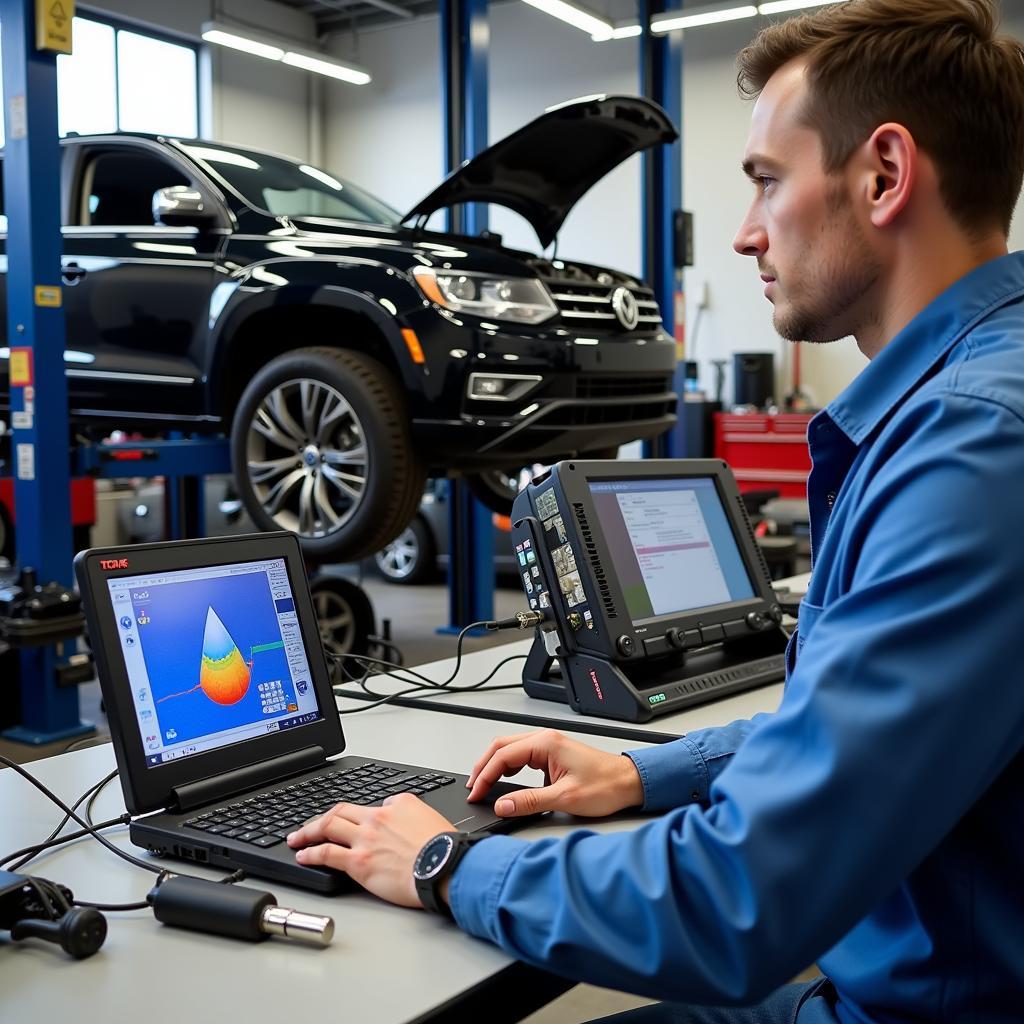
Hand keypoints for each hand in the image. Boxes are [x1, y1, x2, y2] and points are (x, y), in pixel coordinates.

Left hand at [286, 794, 455, 907]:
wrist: (445, 865)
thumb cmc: (444, 848)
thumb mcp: (431, 817)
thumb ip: (413, 814)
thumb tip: (405, 820)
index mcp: (397, 805)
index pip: (369, 805)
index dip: (357, 815)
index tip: (350, 823)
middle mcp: (377, 817)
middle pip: (340, 811)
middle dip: (321, 818)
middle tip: (309, 825)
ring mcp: (365, 839)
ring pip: (328, 827)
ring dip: (308, 832)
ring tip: (298, 838)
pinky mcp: (358, 861)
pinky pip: (326, 853)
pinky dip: (311, 853)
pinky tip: (303, 856)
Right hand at [466, 729, 643, 817]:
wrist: (628, 782)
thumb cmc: (605, 786)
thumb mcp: (564, 798)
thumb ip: (529, 801)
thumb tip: (503, 806)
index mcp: (546, 744)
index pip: (503, 755)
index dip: (484, 775)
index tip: (475, 792)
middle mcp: (545, 739)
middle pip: (501, 746)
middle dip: (483, 767)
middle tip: (473, 788)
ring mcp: (548, 745)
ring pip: (510, 749)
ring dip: (494, 766)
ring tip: (484, 786)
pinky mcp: (552, 754)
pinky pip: (522, 755)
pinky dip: (508, 767)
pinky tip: (504, 780)